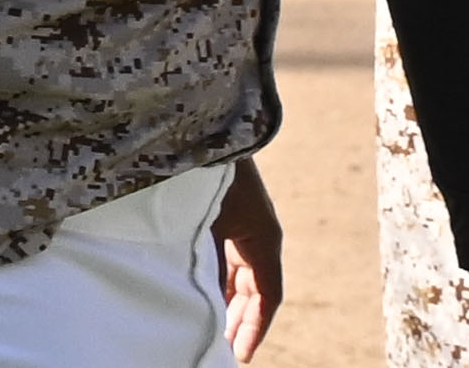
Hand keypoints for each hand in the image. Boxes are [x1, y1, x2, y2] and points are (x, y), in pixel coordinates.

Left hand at [214, 158, 283, 361]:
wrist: (202, 124)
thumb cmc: (204, 172)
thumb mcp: (206, 222)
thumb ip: (209, 261)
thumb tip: (207, 300)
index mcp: (263, 239)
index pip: (266, 296)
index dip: (254, 328)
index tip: (240, 355)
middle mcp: (259, 234)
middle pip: (255, 290)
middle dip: (242, 321)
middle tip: (225, 350)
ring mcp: (244, 223)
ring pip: (241, 274)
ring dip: (229, 301)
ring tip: (213, 329)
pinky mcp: (227, 213)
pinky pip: (229, 256)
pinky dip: (220, 278)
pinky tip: (203, 291)